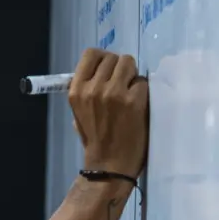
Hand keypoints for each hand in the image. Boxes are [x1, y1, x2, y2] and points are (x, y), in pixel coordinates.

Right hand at [68, 48, 149, 178]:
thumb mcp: (78, 112)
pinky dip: (142, 91)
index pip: (91, 54)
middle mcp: (93, 88)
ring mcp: (114, 93)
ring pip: (128, 63)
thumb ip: (86, 89)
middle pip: (112, 58)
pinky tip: (138, 105)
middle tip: (122, 85)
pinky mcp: (134, 101)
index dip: (103, 59)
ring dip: (132, 76)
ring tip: (130, 93)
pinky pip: (142, 81)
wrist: (109, 165)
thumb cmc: (95, 140)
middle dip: (119, 69)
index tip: (108, 71)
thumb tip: (100, 70)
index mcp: (76, 90)